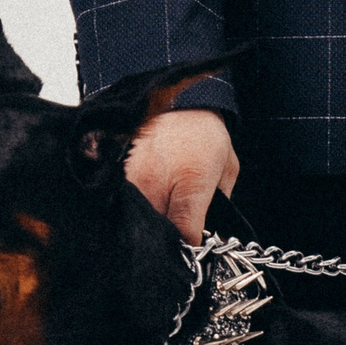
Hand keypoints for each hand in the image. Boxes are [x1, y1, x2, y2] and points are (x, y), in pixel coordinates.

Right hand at [124, 108, 239, 245]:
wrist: (176, 99)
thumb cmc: (204, 133)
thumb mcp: (227, 167)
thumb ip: (222, 200)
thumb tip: (214, 227)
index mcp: (191, 184)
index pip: (185, 233)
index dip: (189, 245)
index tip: (191, 245)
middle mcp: (158, 184)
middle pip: (158, 231)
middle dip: (166, 239)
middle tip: (174, 237)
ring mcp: (134, 178)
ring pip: (137, 219)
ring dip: (147, 223)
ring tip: (157, 219)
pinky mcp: (118, 172)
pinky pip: (123, 203)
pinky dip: (132, 208)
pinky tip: (142, 204)